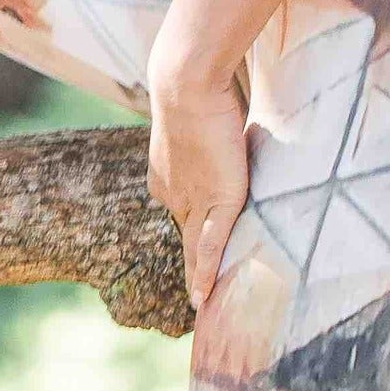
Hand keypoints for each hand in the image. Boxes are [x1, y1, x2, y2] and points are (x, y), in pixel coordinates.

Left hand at [146, 64, 251, 314]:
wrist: (186, 84)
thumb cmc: (198, 92)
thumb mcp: (202, 121)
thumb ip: (213, 136)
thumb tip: (222, 125)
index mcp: (167, 178)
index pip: (181, 215)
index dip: (189, 237)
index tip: (193, 258)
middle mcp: (173, 195)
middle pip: (185, 239)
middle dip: (190, 268)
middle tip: (196, 296)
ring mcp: (192, 201)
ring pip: (195, 248)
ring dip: (199, 278)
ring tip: (201, 306)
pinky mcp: (217, 201)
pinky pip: (211, 245)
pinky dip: (206, 272)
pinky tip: (203, 296)